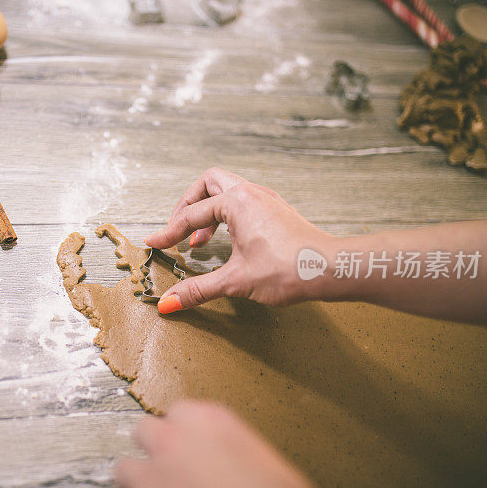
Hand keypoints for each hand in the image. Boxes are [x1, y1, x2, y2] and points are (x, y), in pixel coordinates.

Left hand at [104, 401, 343, 487]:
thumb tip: (219, 460)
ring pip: (123, 470)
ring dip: (137, 484)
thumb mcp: (259, 454)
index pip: (178, 413)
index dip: (183, 435)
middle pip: (144, 433)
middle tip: (172, 474)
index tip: (192, 450)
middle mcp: (173, 438)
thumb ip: (226, 446)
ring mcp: (153, 475)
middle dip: (154, 452)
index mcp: (205, 417)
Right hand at [145, 168, 331, 311]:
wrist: (333, 269)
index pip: (192, 215)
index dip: (169, 232)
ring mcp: (267, 200)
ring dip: (208, 211)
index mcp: (237, 202)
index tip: (153, 243)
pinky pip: (242, 202)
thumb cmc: (290, 269)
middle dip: (188, 206)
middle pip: (208, 184)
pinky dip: (226, 217)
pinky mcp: (277, 211)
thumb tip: (169, 303)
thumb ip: (198, 290)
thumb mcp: (237, 280)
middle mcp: (251, 193)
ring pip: (227, 190)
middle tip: (178, 231)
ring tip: (199, 242)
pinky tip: (226, 241)